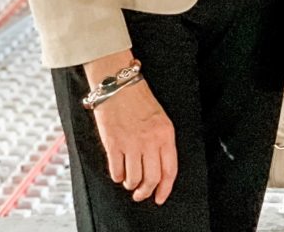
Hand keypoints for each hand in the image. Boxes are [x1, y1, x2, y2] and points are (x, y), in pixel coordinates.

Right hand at [85, 54, 177, 204]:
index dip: (165, 188)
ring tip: (128, 180)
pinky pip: (116, 171)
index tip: (159, 198)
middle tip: (140, 194)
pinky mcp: (113, 144)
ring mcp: (131, 143)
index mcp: (166, 134)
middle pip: (151, 178)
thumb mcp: (161, 119)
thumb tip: (158, 170)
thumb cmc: (139, 101)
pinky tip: (118, 172)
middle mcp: (150, 140)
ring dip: (130, 184)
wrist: (119, 85)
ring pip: (133, 179)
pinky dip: (117, 176)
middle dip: (145, 192)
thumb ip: (161, 142)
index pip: (170, 169)